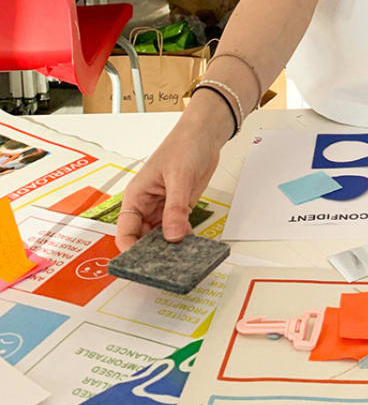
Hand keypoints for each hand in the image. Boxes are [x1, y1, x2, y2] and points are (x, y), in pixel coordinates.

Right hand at [115, 99, 230, 250]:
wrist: (205, 134)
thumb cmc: (183, 145)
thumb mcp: (178, 177)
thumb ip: (175, 208)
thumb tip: (173, 236)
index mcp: (136, 196)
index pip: (125, 231)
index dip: (129, 250)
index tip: (139, 265)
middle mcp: (147, 206)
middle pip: (142, 239)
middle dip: (151, 254)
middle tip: (164, 270)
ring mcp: (164, 209)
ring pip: (161, 238)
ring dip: (169, 249)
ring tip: (180, 263)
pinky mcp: (180, 209)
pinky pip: (178, 230)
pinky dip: (183, 240)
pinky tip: (192, 249)